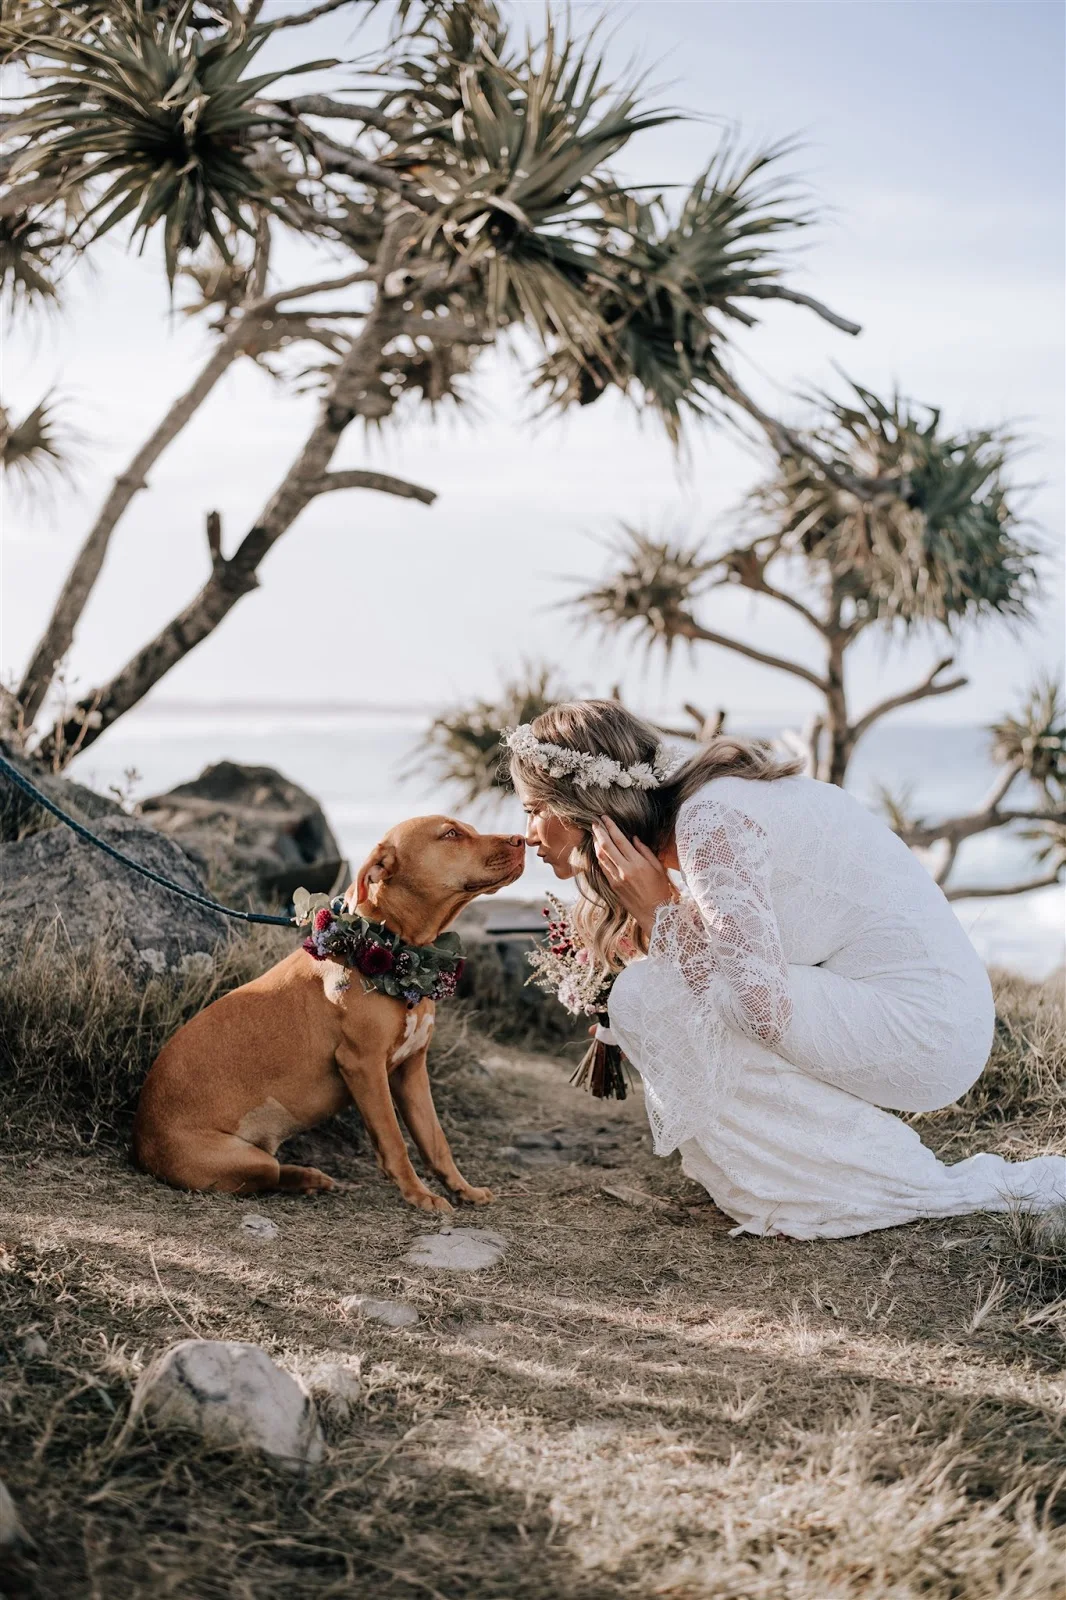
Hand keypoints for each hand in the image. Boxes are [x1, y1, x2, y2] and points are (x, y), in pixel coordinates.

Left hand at [591, 816, 676, 936]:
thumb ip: (645, 851)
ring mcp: (617, 879)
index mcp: (638, 863)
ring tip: (595, 834)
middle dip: (599, 832)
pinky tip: (599, 851)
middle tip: (595, 822)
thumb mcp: (658, 867)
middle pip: (606, 846)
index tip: (605, 818)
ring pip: (601, 857)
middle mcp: (625, 870)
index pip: (620, 840)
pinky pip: (603, 868)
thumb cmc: (660, 889)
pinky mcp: (613, 886)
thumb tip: (633, 839)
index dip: (611, 827)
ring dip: (597, 843)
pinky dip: (599, 857)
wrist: (655, 913)